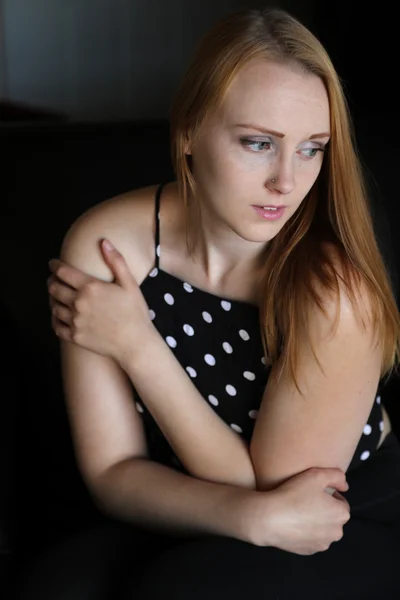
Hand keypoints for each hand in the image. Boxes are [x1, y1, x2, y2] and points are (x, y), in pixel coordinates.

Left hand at [47, 239, 154, 363]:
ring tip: (56, 296)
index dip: (55, 266)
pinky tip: (58, 315)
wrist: (135, 343)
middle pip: (54, 288)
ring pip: (53, 306)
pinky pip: (56, 325)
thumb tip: (104, 242)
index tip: (52, 264)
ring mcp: (75, 321)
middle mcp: (78, 303)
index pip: (63, 272)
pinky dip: (54, 318)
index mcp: (90, 287)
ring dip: (52, 299)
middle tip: (53, 279)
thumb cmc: (135, 313)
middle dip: (51, 280)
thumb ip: (116, 261)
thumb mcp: (130, 284)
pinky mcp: (75, 336)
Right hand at [246, 467, 349, 554]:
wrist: (269, 518)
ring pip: (323, 530)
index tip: (313, 491)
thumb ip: (336, 476)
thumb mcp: (316, 475)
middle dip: (324, 509)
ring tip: (298, 512)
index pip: (340, 502)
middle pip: (333, 517)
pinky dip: (305, 533)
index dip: (328, 494)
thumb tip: (344, 486)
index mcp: (341, 514)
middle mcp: (336, 533)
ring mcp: (322, 545)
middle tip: (306, 500)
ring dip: (316, 522)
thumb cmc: (294, 494)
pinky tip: (293, 524)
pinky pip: (311, 539)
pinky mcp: (308, 551)